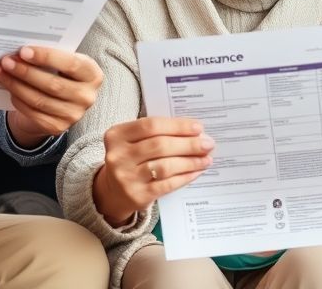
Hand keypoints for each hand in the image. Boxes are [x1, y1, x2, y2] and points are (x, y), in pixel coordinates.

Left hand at [0, 46, 103, 147]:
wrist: (60, 103)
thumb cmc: (60, 73)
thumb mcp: (63, 63)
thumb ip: (51, 56)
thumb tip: (21, 50)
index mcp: (93, 74)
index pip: (71, 64)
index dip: (46, 57)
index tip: (23, 51)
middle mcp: (87, 97)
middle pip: (53, 84)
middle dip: (25, 71)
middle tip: (6, 61)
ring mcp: (73, 115)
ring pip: (39, 99)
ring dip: (15, 85)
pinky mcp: (57, 127)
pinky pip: (33, 112)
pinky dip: (17, 99)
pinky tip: (8, 87)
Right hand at [92, 116, 213, 225]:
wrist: (113, 191)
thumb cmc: (131, 159)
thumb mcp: (133, 141)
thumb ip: (158, 133)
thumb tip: (195, 133)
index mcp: (116, 135)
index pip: (150, 125)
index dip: (177, 126)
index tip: (198, 128)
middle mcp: (118, 156)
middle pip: (160, 145)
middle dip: (188, 144)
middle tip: (208, 144)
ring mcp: (126, 178)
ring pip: (165, 166)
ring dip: (190, 161)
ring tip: (206, 158)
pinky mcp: (137, 196)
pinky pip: (167, 184)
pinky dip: (185, 176)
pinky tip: (196, 171)